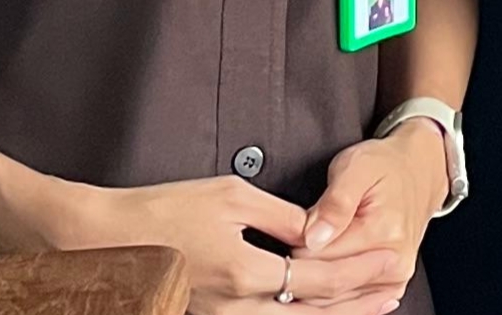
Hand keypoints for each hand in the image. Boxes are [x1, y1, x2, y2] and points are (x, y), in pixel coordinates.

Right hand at [51, 174, 401, 314]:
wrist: (104, 241)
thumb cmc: (164, 211)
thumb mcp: (231, 198)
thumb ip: (281, 218)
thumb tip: (317, 231)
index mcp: (246, 273)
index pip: (320, 277)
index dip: (362, 269)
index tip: (393, 259)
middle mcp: (237, 306)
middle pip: (314, 311)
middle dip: (361, 300)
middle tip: (397, 289)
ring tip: (374, 305)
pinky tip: (319, 311)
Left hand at [289, 125, 452, 312]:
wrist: (420, 171)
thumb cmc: (385, 166)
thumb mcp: (356, 166)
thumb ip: (335, 202)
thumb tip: (314, 236)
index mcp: (383, 231)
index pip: (315, 257)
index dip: (292, 244)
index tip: (288, 230)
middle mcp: (393, 261)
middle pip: (322, 284)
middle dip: (300, 266)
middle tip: (294, 243)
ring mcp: (394, 278)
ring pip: (332, 301)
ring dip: (312, 284)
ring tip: (306, 258)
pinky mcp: (391, 287)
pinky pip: (349, 305)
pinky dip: (328, 297)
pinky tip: (319, 279)